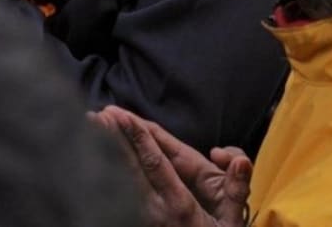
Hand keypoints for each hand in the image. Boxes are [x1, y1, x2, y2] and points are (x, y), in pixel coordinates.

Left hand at [90, 107, 250, 226]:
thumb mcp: (231, 222)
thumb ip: (235, 189)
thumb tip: (240, 160)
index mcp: (179, 205)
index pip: (155, 164)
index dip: (139, 138)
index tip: (123, 116)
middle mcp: (155, 210)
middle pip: (129, 168)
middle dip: (114, 139)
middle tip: (97, 115)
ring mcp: (141, 218)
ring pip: (118, 179)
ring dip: (105, 152)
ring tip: (90, 128)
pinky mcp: (133, 222)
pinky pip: (116, 193)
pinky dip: (104, 172)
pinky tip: (93, 156)